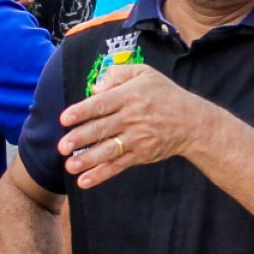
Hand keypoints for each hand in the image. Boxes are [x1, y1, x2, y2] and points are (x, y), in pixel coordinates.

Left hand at [57, 64, 208, 189]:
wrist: (191, 122)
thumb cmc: (164, 94)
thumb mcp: (144, 73)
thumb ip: (117, 75)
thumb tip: (94, 88)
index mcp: (129, 96)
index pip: (101, 104)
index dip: (81, 112)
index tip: (64, 119)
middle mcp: (132, 118)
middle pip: (102, 129)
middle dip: (80, 138)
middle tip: (62, 146)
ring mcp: (137, 138)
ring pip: (109, 150)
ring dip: (88, 159)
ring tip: (70, 166)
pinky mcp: (141, 154)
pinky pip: (118, 165)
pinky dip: (102, 174)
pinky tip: (85, 181)